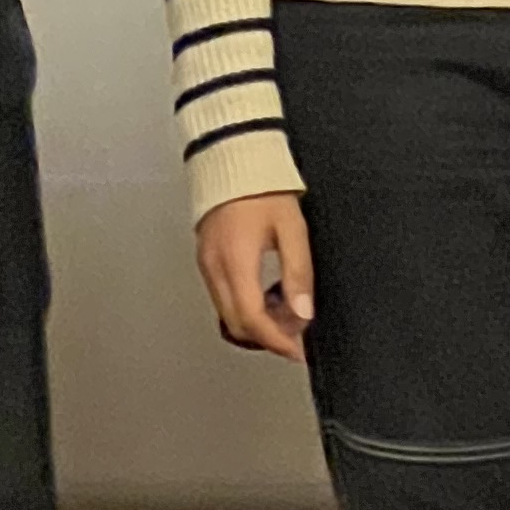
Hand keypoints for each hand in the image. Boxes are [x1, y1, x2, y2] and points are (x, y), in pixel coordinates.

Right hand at [196, 191, 313, 361]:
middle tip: (296, 334)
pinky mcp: (206, 258)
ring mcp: (206, 263)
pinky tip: (267, 295)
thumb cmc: (261, 188)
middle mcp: (215, 267)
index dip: (277, 341)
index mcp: (235, 261)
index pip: (253, 320)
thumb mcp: (292, 229)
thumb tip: (303, 313)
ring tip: (285, 312)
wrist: (232, 159)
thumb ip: (298, 273)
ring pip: (227, 313)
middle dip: (268, 336)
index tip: (298, 351)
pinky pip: (222, 296)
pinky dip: (245, 306)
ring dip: (256, 323)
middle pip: (237, 324)